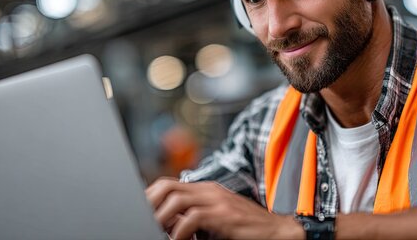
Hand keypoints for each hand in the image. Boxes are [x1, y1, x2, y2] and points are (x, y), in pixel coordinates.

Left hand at [146, 177, 304, 239]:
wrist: (278, 232)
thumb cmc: (246, 229)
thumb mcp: (217, 220)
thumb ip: (194, 217)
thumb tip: (168, 224)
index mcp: (206, 190)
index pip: (168, 184)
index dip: (149, 196)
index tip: (138, 211)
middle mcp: (210, 191)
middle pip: (167, 186)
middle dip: (149, 202)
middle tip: (141, 221)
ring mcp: (218, 201)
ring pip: (176, 199)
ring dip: (161, 217)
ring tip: (155, 231)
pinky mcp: (225, 216)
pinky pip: (193, 218)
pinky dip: (180, 231)